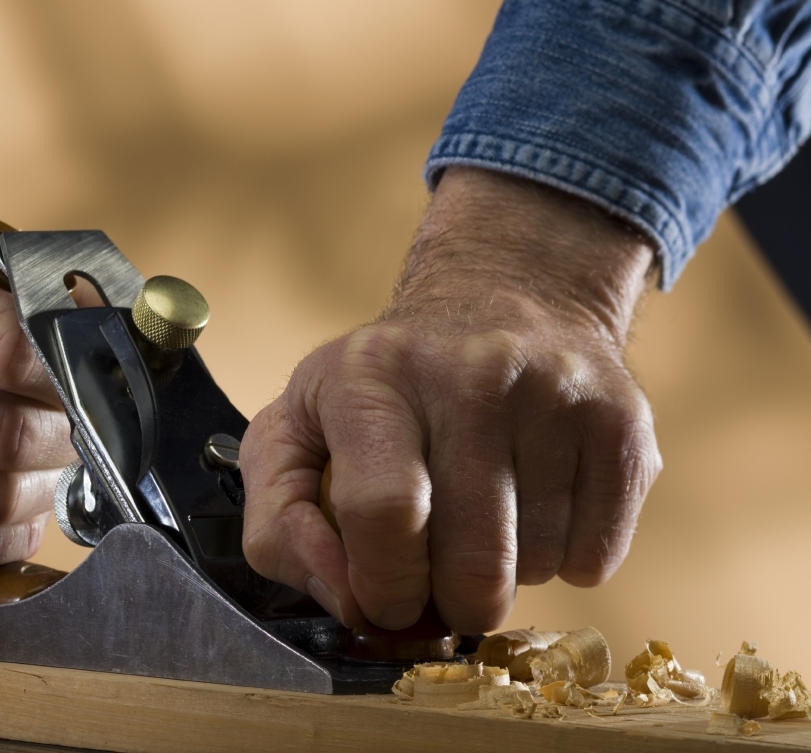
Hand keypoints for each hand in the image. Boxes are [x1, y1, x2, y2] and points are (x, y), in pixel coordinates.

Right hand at [0, 214, 73, 570]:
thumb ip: (44, 302)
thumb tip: (115, 338)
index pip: (9, 352)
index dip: (74, 374)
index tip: (106, 383)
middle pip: (10, 437)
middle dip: (66, 438)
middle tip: (79, 426)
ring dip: (41, 487)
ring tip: (36, 459)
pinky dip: (8, 532)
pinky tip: (1, 499)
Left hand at [240, 167, 660, 632]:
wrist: (500, 297)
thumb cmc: (382, 387)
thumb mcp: (296, 430)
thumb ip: (277, 523)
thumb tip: (343, 598)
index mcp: (372, 376)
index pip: (386, 513)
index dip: (384, 584)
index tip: (384, 598)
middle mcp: (471, 372)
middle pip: (472, 560)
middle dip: (448, 603)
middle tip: (436, 580)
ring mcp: (555, 390)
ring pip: (536, 565)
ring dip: (504, 575)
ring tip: (482, 519)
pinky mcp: (621, 417)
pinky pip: (597, 554)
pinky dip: (564, 561)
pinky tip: (535, 510)